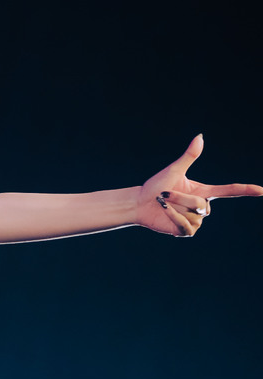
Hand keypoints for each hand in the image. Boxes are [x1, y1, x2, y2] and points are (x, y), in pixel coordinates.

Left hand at [135, 135, 262, 235]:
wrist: (138, 203)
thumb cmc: (155, 187)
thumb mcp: (174, 170)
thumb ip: (189, 156)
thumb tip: (200, 136)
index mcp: (203, 192)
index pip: (229, 191)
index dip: (246, 190)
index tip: (262, 191)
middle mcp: (201, 207)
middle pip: (201, 203)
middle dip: (180, 197)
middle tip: (164, 194)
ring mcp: (194, 221)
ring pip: (194, 214)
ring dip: (175, 206)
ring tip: (163, 202)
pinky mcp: (185, 231)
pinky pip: (186, 224)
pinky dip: (173, 216)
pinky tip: (163, 211)